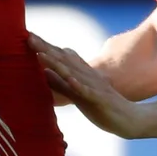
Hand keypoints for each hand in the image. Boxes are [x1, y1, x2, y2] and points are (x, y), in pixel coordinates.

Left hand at [29, 33, 147, 137]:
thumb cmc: (102, 108)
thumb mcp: (77, 95)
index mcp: (80, 75)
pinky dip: (79, 85)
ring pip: (73, 73)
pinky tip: (69, 79)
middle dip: (45, 48)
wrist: (130, 119)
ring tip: (41, 53)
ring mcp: (94, 87)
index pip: (60, 58)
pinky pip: (89, 92)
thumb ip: (61, 84)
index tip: (26, 36)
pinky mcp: (101, 100)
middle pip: (63, 60)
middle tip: (28, 36)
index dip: (44, 47)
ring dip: (57, 63)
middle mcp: (86, 76)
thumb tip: (43, 72)